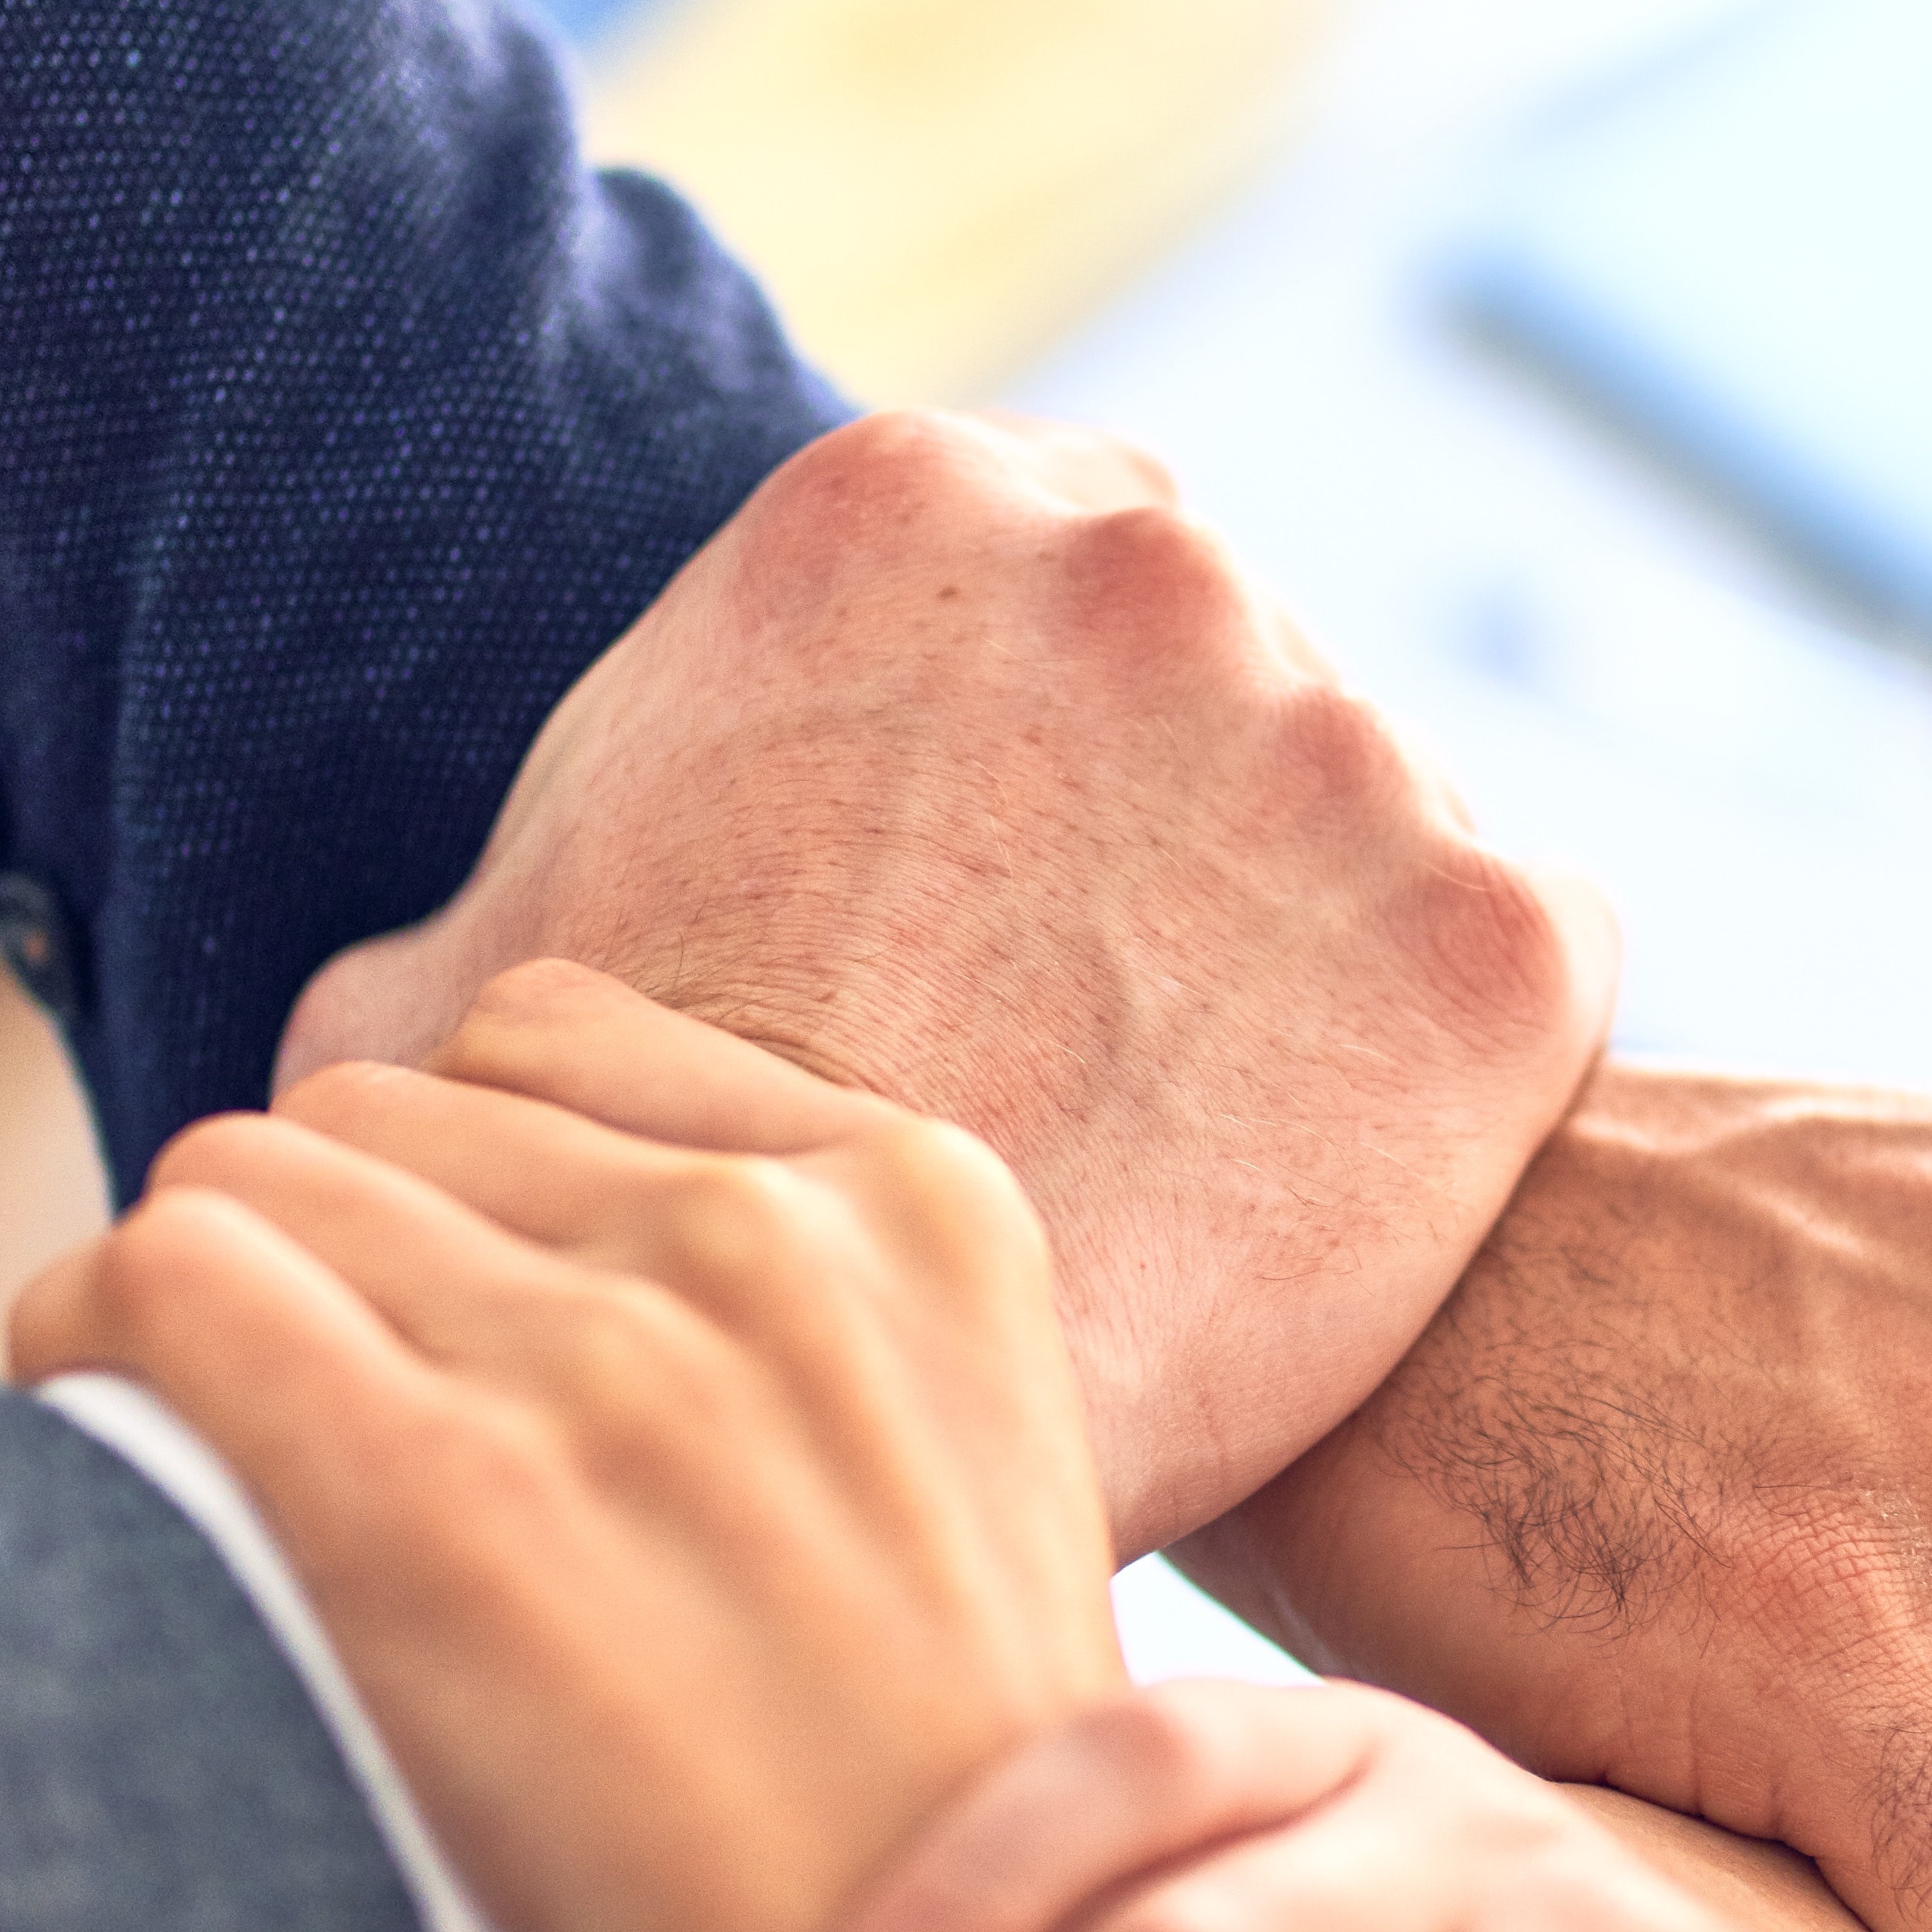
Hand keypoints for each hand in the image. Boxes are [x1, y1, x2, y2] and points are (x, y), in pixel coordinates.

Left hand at [11, 964, 1122, 1931]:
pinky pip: (155, 1285)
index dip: (461, 1190)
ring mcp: (615, 1362)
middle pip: (388, 1113)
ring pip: (249, 1180)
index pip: (556, 1044)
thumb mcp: (972, 1479)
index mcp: (931, 1211)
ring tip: (233, 1472)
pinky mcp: (442, 1500)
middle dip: (331, 1260)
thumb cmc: (941, 1827)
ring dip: (205, 1311)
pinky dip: (91, 1351)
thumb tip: (525, 1256)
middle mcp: (779, 1244)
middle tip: (327, 1441)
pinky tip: (122, 1455)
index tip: (446, 1336)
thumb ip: (810, 1328)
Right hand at [279, 411, 1619, 1556]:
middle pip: (1229, 683)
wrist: (829, 1420)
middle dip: (1187, 848)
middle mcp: (1152, 567)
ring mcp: (1353, 745)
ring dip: (1323, 965)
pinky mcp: (1505, 944)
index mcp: (902, 510)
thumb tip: (399, 1021)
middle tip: (1111, 1054)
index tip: (1015, 919)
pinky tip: (1340, 1199)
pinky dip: (1464, 1084)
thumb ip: (487, 929)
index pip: (1043, 581)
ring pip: (1379, 836)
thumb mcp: (454, 1021)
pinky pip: (1532, 981)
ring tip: (1207, 1156)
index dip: (1038, 770)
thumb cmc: (623, 1226)